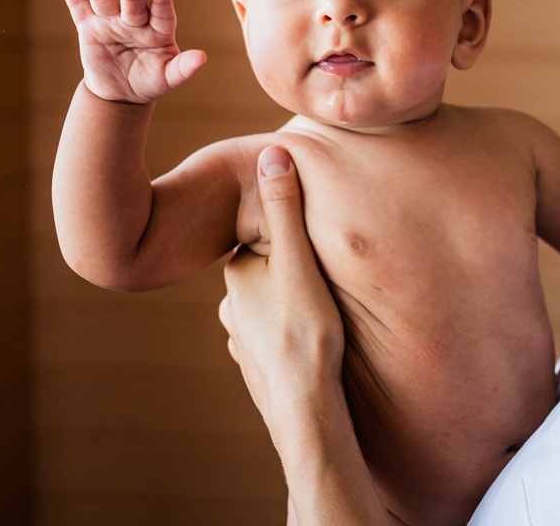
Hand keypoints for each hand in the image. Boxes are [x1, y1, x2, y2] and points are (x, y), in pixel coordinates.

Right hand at [59, 0, 205, 102]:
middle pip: (132, 4)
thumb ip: (183, 68)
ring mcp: (111, 21)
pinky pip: (79, 7)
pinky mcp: (89, 27)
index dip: (161, 1)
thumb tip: (202, 57)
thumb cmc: (150, 81)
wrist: (120, 93)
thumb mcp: (167, 78)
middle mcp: (135, 20)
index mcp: (159, 30)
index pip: (163, 14)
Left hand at [219, 147, 343, 417]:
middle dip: (297, 275)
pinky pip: (278, 338)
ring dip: (296, 307)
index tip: (320, 250)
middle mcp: (230, 303)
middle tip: (329, 286)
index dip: (297, 242)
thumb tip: (271, 152)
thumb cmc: (305, 331)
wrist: (304, 407)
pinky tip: (316, 344)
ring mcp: (241, 337)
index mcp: (236, 273)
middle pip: (272, 273)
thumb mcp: (299, 261)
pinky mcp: (257, 365)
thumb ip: (285, 208)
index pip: (269, 240)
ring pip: (274, 306)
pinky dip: (294, 336)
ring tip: (325, 317)